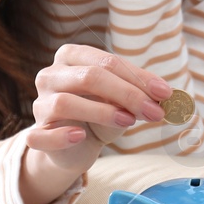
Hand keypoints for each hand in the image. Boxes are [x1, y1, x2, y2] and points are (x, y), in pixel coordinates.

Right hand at [29, 43, 173, 172]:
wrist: (77, 147)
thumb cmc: (101, 114)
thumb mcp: (123, 100)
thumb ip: (140, 93)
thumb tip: (168, 95)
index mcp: (72, 56)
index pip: (106, 61)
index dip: (138, 77)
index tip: (165, 93)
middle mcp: (50, 75)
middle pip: (89, 77)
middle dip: (127, 94)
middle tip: (154, 111)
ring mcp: (39, 104)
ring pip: (65, 102)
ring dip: (101, 112)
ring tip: (128, 121)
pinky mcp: (35, 134)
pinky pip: (40, 135)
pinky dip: (61, 136)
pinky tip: (81, 136)